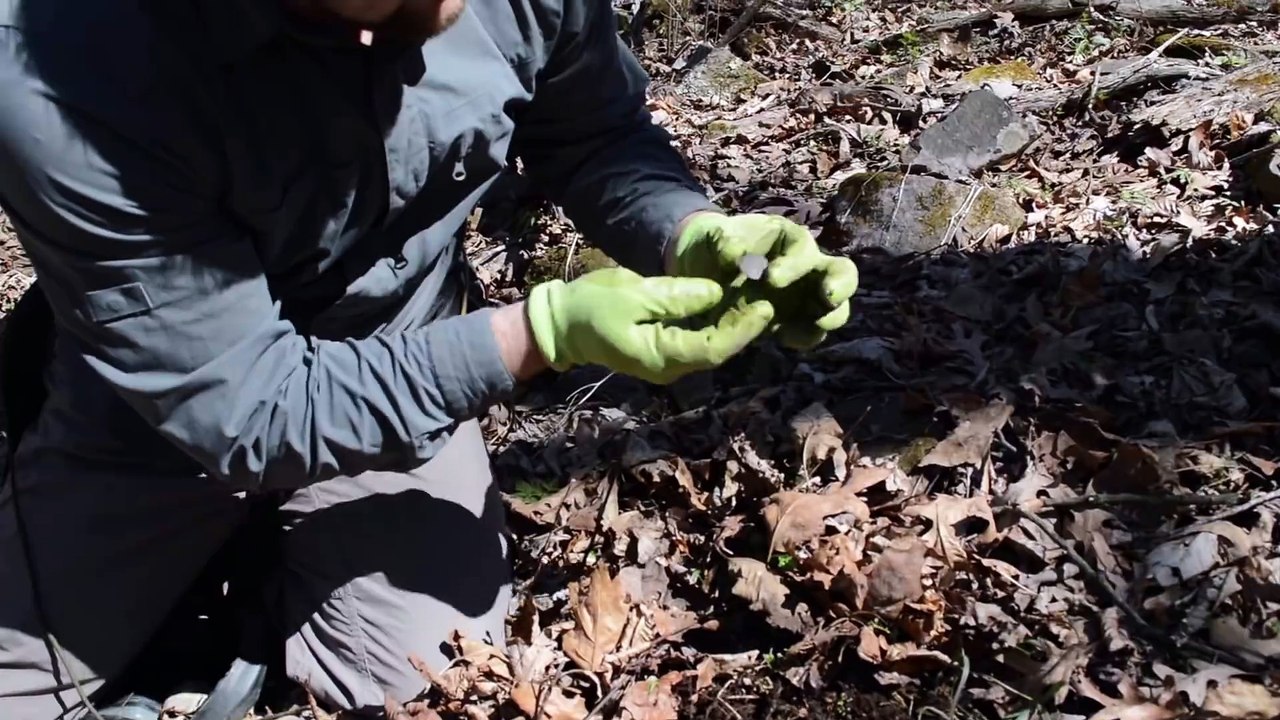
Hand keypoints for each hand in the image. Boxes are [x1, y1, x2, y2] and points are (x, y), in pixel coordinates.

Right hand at [524, 266, 773, 383]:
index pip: (713, 348)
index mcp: (661, 356)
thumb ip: (675, 297)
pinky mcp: (665, 349)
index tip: (764, 307)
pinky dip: (717, 322)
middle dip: (745, 325)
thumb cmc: (591, 307)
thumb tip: (716, 293)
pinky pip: (698, 338)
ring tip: (758, 296)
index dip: (742, 330)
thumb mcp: (633, 295)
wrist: (562, 324)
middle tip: (768, 295)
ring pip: (710, 345)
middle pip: (718, 349)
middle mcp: (670, 366)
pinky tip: (732, 302)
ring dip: (734, 323)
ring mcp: (667, 361)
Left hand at [669, 212, 858, 349]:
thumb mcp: (715, 237)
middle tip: (828, 297)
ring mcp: (807, 295)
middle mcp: (807, 266)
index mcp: (788, 240)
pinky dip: (807, 336)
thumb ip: (725, 242)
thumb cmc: (716, 246)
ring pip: (837, 306)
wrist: (705, 271)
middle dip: (840, 284)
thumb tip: (736, 257)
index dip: (793, 263)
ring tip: (817, 325)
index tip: (770, 278)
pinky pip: (814, 331)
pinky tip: (784, 339)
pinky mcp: (799, 321)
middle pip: (842, 272)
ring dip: (830, 316)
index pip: (802, 248)